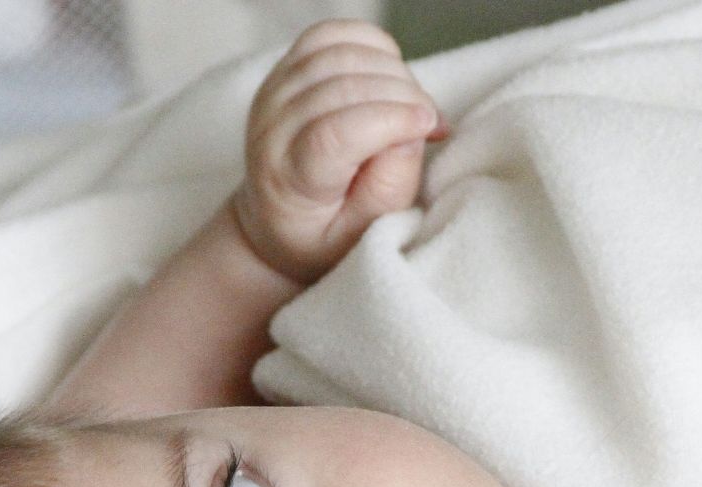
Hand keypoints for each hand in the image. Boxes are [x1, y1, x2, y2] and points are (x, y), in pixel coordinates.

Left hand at [233, 21, 445, 284]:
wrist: (276, 220)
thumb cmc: (324, 235)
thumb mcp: (361, 238)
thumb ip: (387, 190)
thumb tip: (411, 128)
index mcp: (287, 179)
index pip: (333, 133)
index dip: (390, 120)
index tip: (429, 126)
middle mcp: (272, 128)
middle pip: (342, 86)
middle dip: (402, 96)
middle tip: (429, 123)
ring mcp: (275, 92)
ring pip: (340, 53)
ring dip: (392, 71)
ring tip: (411, 105)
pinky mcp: (286, 69)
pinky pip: (332, 35)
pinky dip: (371, 44)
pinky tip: (389, 74)